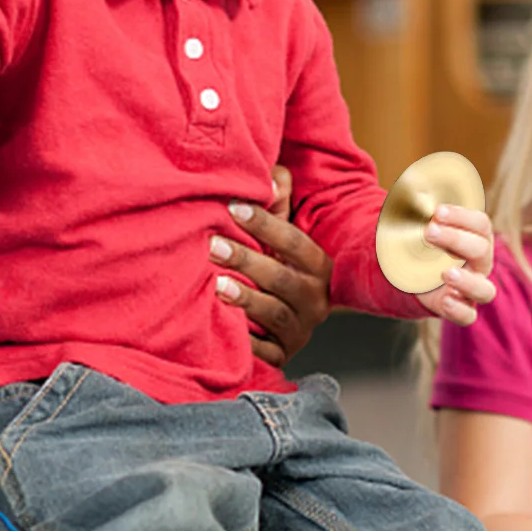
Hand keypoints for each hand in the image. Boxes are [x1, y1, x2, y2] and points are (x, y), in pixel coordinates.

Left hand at [212, 166, 331, 366]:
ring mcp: (301, 329)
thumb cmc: (280, 263)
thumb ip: (279, 202)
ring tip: (216, 286)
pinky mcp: (283, 354)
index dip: (265, 224)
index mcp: (318, 266)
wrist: (294, 316)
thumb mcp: (285, 232)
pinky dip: (245, 342)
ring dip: (246, 299)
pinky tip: (222, 328)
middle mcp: (315, 299)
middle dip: (248, 261)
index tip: (233, 207)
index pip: (295, 242)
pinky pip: (265, 352)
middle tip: (213, 246)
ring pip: (275, 315)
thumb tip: (273, 175)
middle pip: (283, 280)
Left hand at [415, 205, 494, 324]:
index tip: (437, 212)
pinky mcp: (459, 307)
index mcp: (476, 237)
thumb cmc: (422, 240)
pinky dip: (459, 310)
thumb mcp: (419, 222)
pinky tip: (444, 300)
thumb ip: (419, 208)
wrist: (413, 271)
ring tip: (445, 273)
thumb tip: (411, 189)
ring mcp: (472, 288)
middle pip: (482, 250)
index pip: (481, 225)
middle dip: (456, 239)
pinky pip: (468, 315)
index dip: (462, 217)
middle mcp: (479, 263)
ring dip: (467, 281)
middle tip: (429, 232)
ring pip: (485, 290)